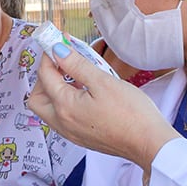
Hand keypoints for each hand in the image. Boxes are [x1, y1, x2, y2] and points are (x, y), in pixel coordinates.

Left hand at [27, 42, 175, 166]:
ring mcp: (71, 133)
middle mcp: (62, 123)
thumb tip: (57, 50)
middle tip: (61, 62)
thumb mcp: (103, 82)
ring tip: (76, 76)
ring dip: (54, 90)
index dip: (50, 54)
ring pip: (49, 109)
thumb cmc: (131, 114)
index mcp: (64, 107)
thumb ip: (77, 65)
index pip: (45, 75)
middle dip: (44, 77)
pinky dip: (65, 102)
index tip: (58, 42)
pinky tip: (84, 93)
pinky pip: (62, 118)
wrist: (149, 143)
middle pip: (37, 97)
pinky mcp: (81, 137)